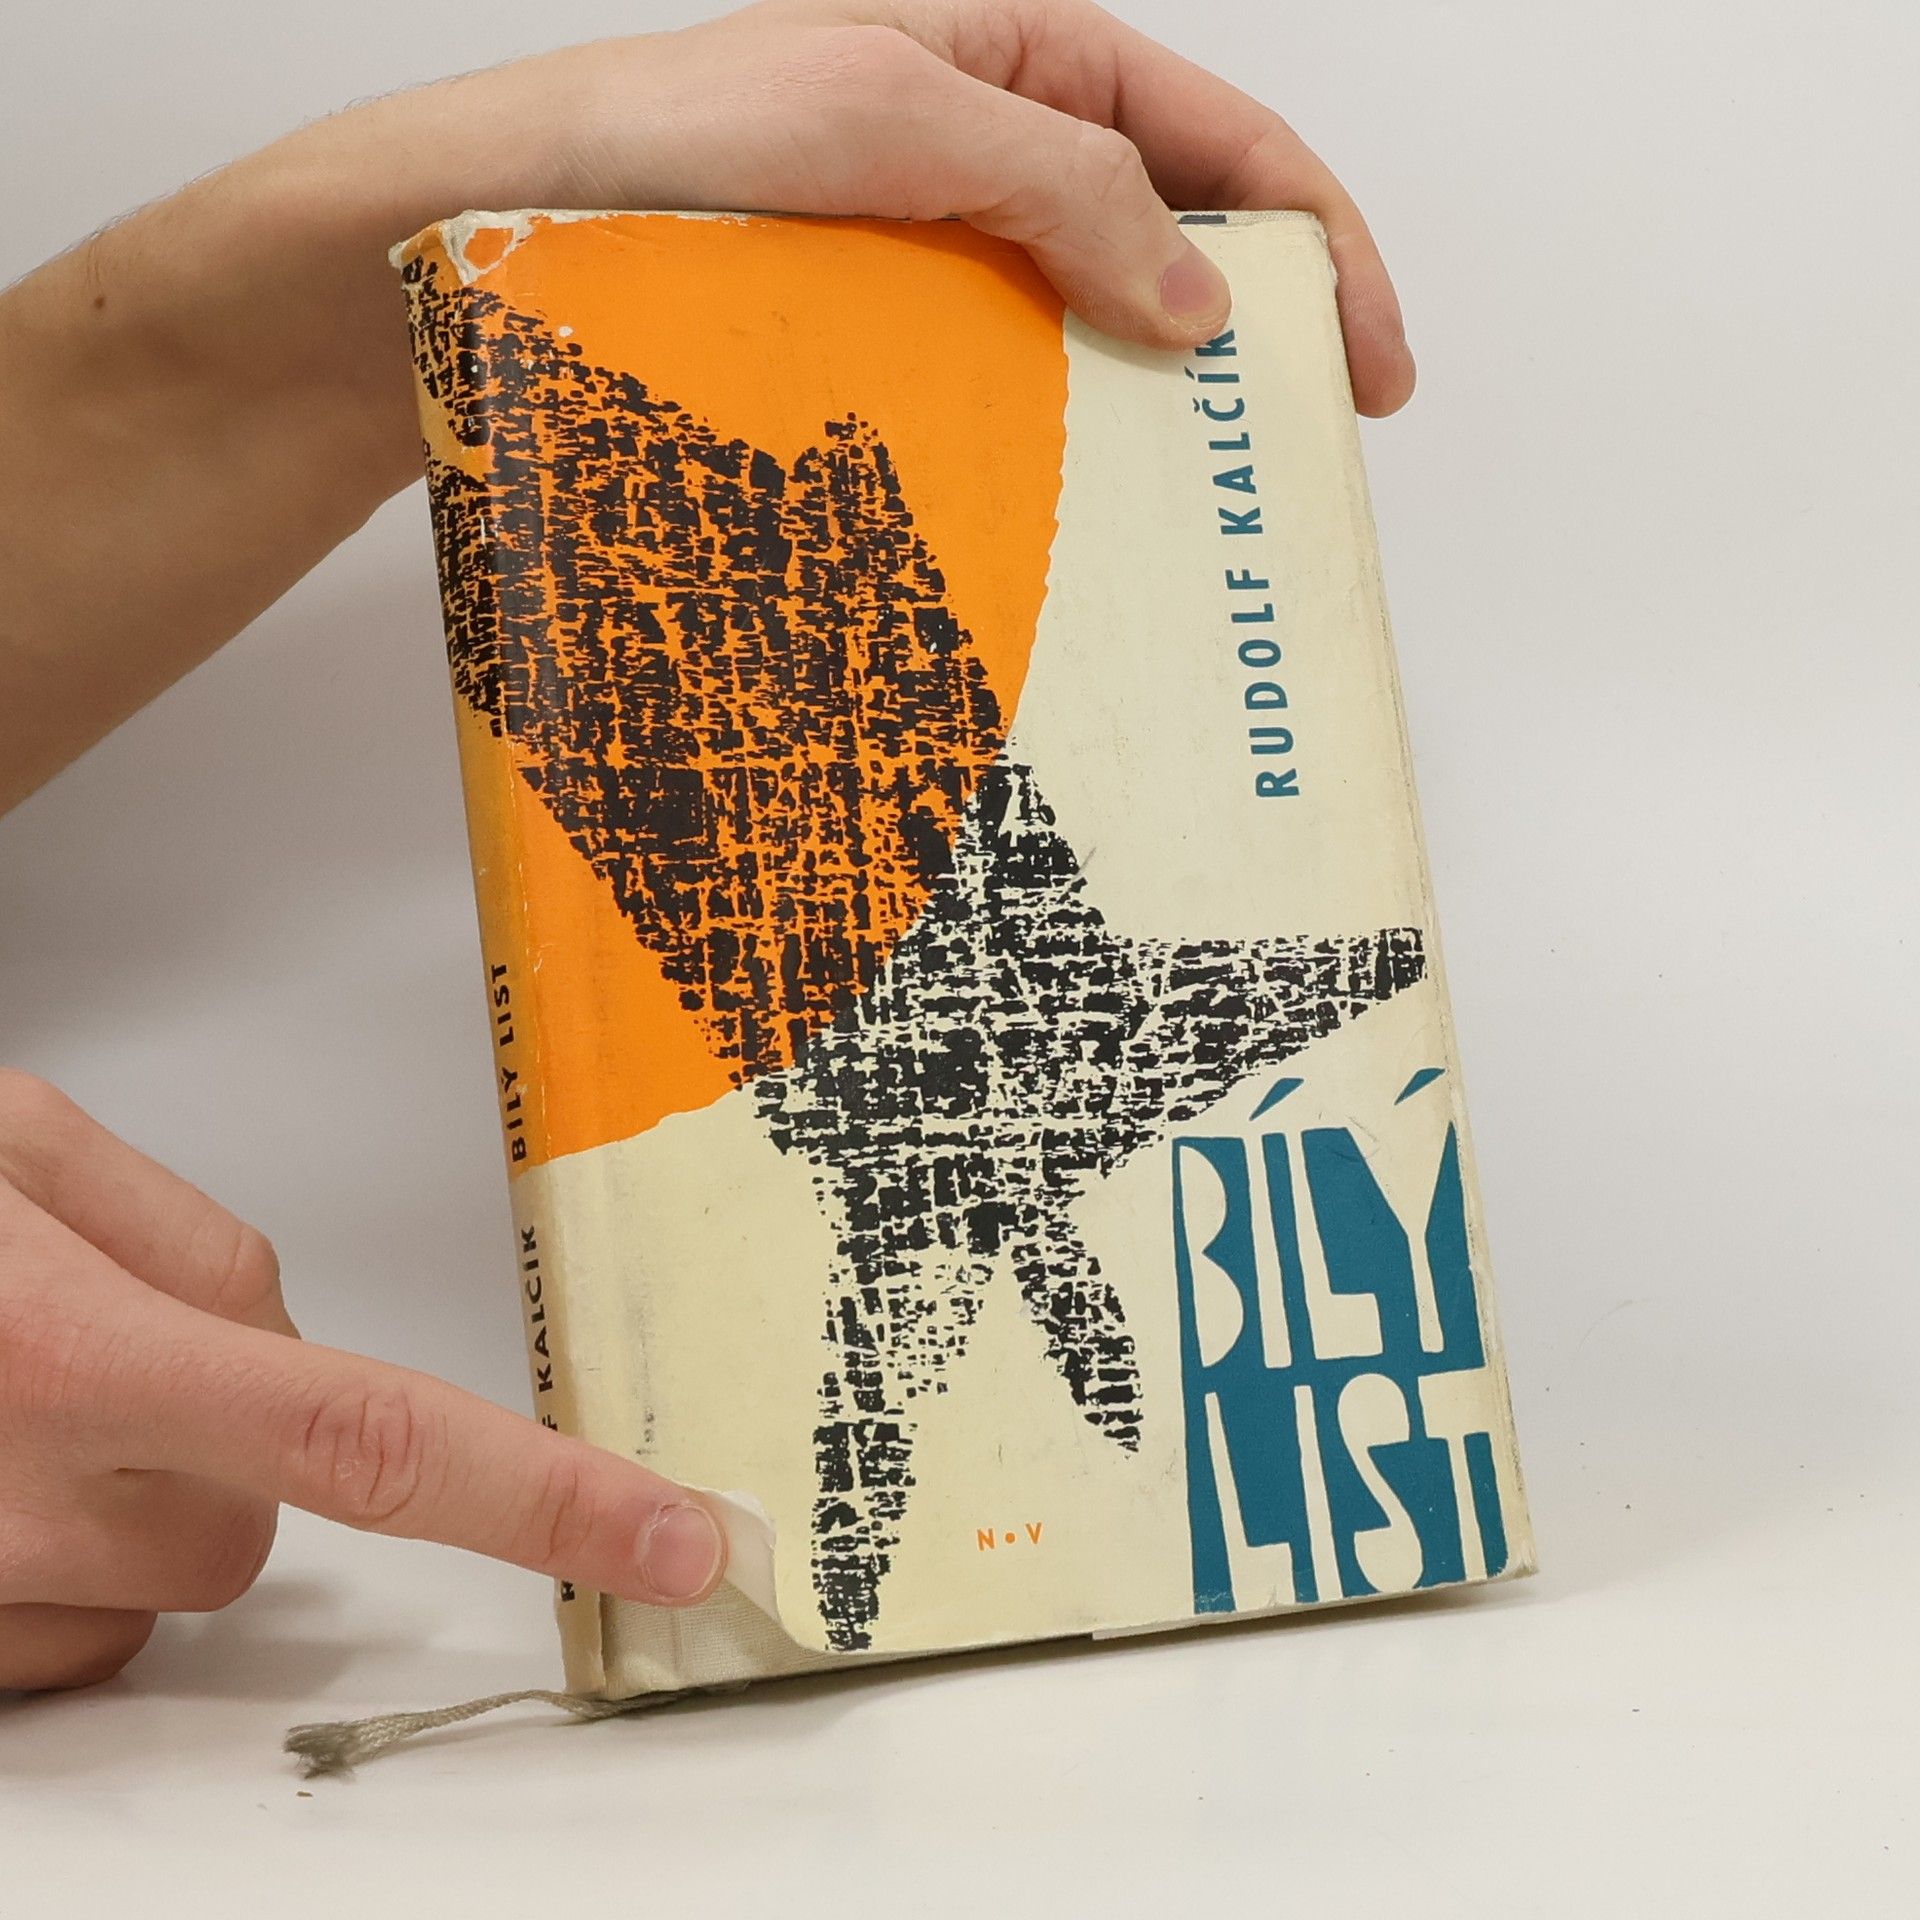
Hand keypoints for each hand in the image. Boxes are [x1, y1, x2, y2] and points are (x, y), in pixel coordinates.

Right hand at [0, 1073, 727, 1690]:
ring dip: (115, 1505)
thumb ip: (190, 1246)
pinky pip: (45, 1634)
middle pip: (258, 1526)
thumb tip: (283, 1347)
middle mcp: (14, 1507)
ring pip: (147, 1590)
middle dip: (229, 1449)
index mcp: (69, 1353)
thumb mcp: (15, 1143)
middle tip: (85, 1350)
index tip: (678, 1547)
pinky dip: (34, 1561)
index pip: (382, 1443)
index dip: (550, 1501)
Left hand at [459, 0, 1413, 401]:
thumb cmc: (683, 138)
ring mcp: (948, 250)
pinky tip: (1083, 495)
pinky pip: (1011, 379)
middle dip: (1260, 334)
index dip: (1323, 247)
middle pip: (1179, 237)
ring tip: (1205, 494)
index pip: (1223, 142)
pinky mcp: (892, 332)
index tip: (1372, 366)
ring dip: (1162, 403)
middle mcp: (998, 153)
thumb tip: (1206, 300)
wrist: (516, 221)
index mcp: (1026, 62)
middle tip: (1302, 451)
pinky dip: (1064, 434)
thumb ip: (1065, 189)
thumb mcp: (896, 120)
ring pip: (1098, 322)